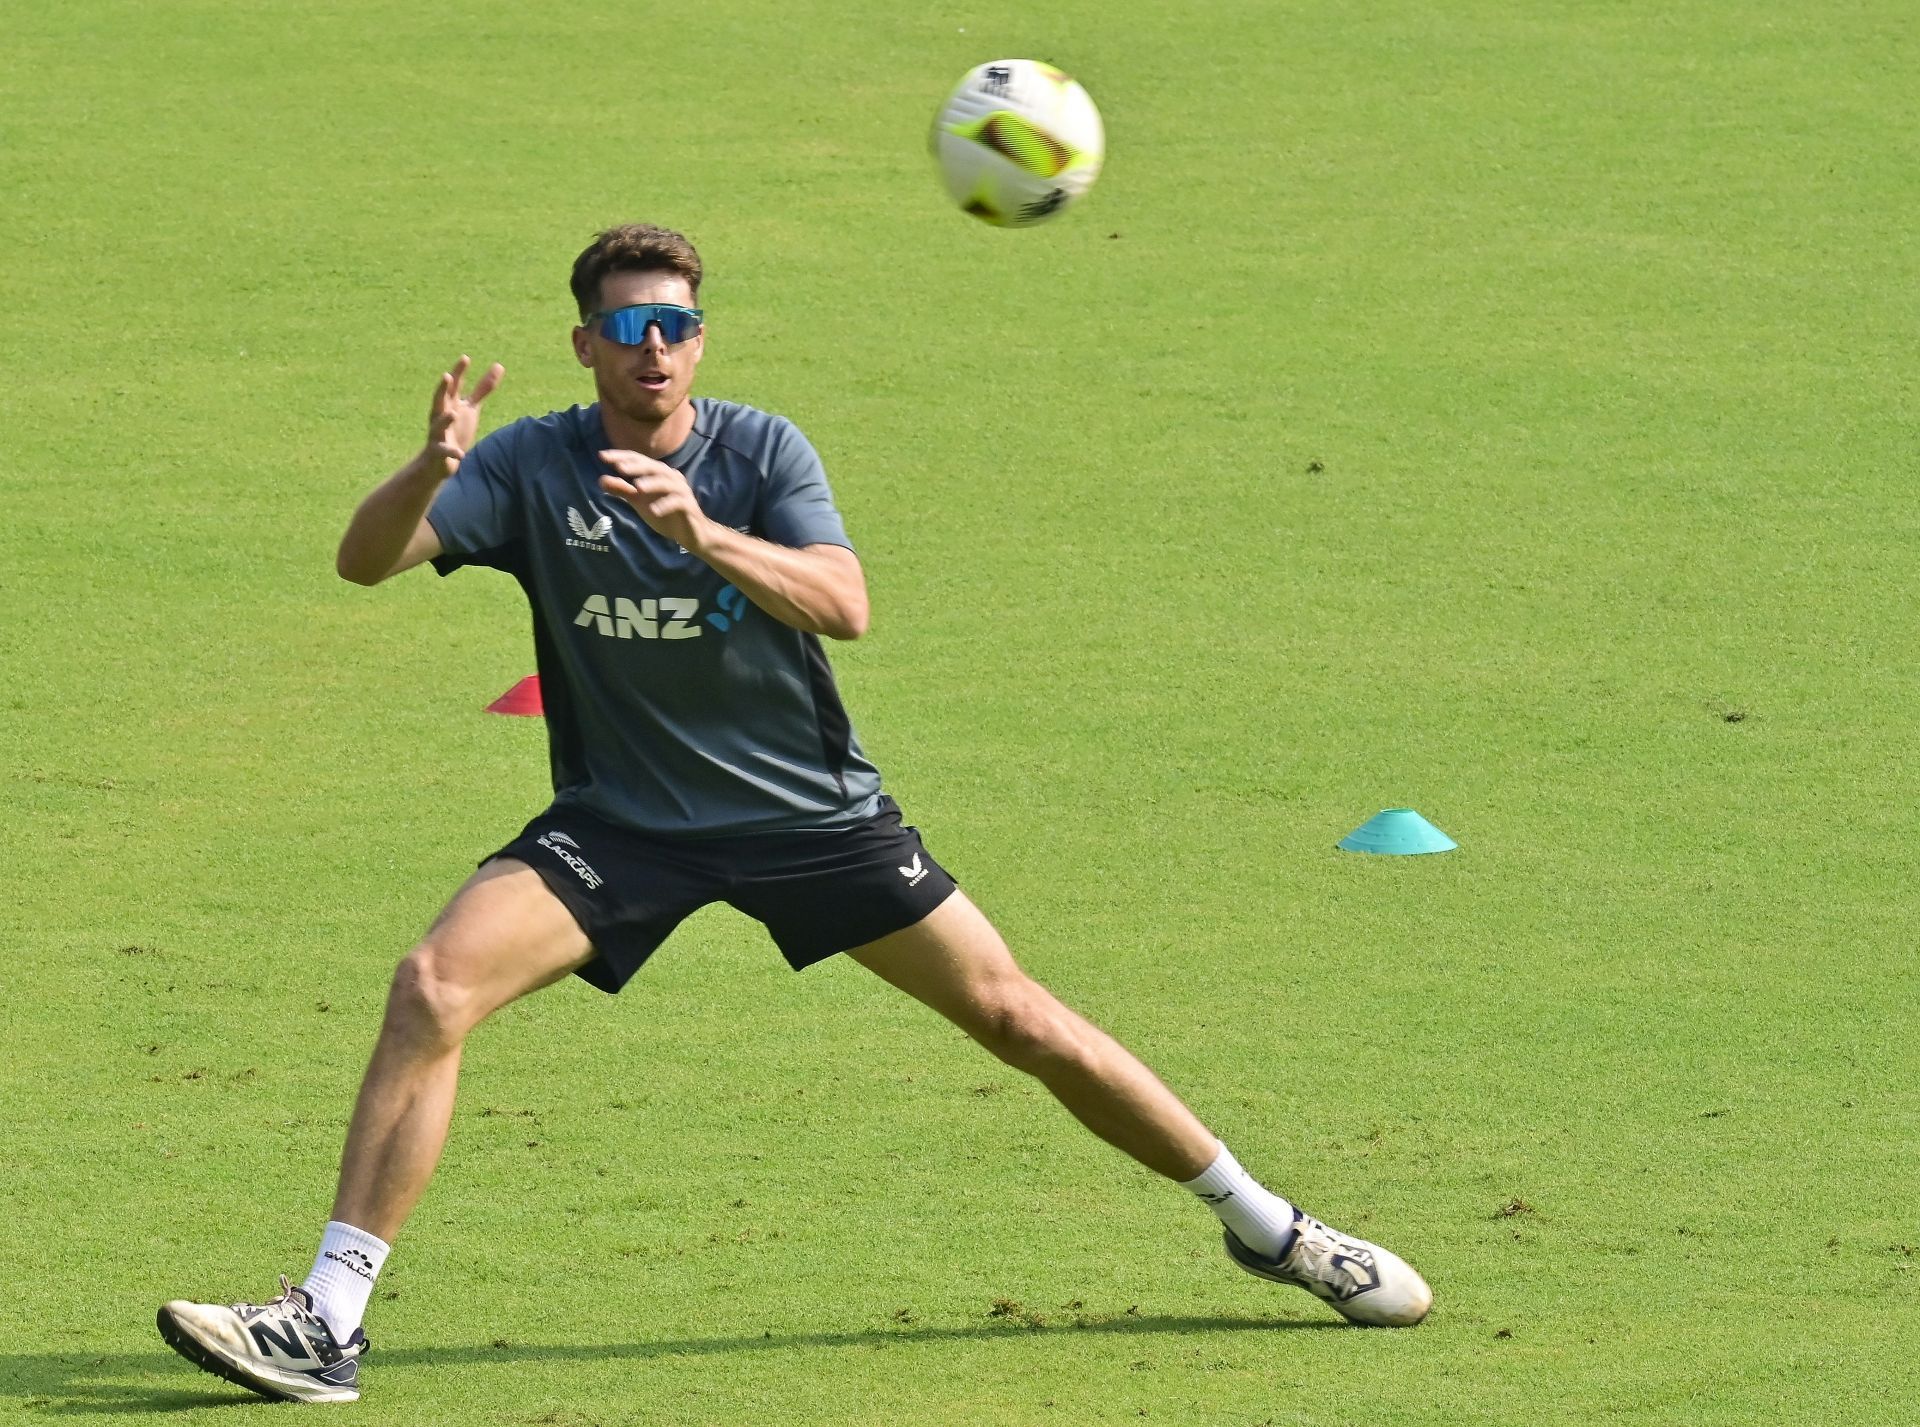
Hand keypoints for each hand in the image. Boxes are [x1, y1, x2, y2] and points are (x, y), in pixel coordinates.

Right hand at [425, 355, 503, 477]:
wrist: (439, 461)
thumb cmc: (455, 429)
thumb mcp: (470, 407)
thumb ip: (482, 389)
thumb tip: (499, 366)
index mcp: (449, 403)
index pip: (454, 385)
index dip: (458, 372)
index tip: (465, 358)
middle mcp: (440, 415)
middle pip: (440, 399)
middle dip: (443, 388)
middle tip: (447, 376)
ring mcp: (438, 433)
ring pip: (438, 424)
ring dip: (444, 419)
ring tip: (452, 413)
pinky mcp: (439, 452)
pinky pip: (444, 451)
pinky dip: (452, 452)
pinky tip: (461, 454)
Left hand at [598, 449, 714, 552]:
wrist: (691, 533)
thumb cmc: (665, 514)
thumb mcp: (640, 502)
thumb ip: (623, 490)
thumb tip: (600, 480)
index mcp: (659, 474)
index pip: (639, 460)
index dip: (621, 457)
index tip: (602, 456)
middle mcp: (671, 478)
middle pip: (653, 467)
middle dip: (636, 466)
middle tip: (619, 467)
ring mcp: (682, 491)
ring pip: (667, 482)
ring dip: (652, 483)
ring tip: (637, 487)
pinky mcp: (689, 507)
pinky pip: (678, 503)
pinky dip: (665, 505)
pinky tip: (654, 511)